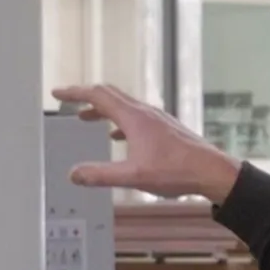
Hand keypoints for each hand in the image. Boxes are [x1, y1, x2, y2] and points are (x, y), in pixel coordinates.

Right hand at [52, 84, 242, 203]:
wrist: (211, 170)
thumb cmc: (176, 171)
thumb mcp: (133, 176)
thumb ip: (101, 175)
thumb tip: (74, 174)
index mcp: (134, 117)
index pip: (98, 95)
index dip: (75, 93)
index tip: (58, 94)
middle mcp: (144, 112)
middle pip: (109, 95)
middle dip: (85, 96)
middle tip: (67, 99)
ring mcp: (156, 119)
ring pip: (123, 105)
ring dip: (102, 108)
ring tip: (86, 117)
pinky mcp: (164, 128)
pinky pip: (135, 117)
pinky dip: (118, 120)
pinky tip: (117, 136)